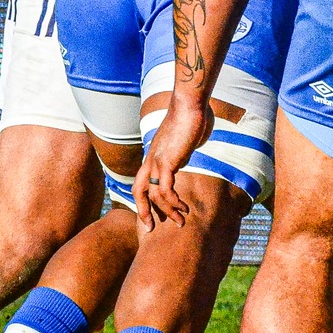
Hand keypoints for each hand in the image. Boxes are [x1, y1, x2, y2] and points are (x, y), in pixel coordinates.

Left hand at [134, 97, 212, 230]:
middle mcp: (151, 160)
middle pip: (138, 191)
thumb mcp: (188, 138)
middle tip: (152, 228)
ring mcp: (157, 161)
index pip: (142, 181)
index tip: (154, 212)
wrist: (190, 105)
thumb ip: (187, 146)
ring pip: (153, 194)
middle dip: (144, 211)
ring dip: (166, 211)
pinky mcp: (167, 162)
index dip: (145, 199)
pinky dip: (173, 201)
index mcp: (155, 155)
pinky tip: (183, 206)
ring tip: (180, 221)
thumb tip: (193, 145)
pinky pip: (165, 188)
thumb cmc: (193, 115)